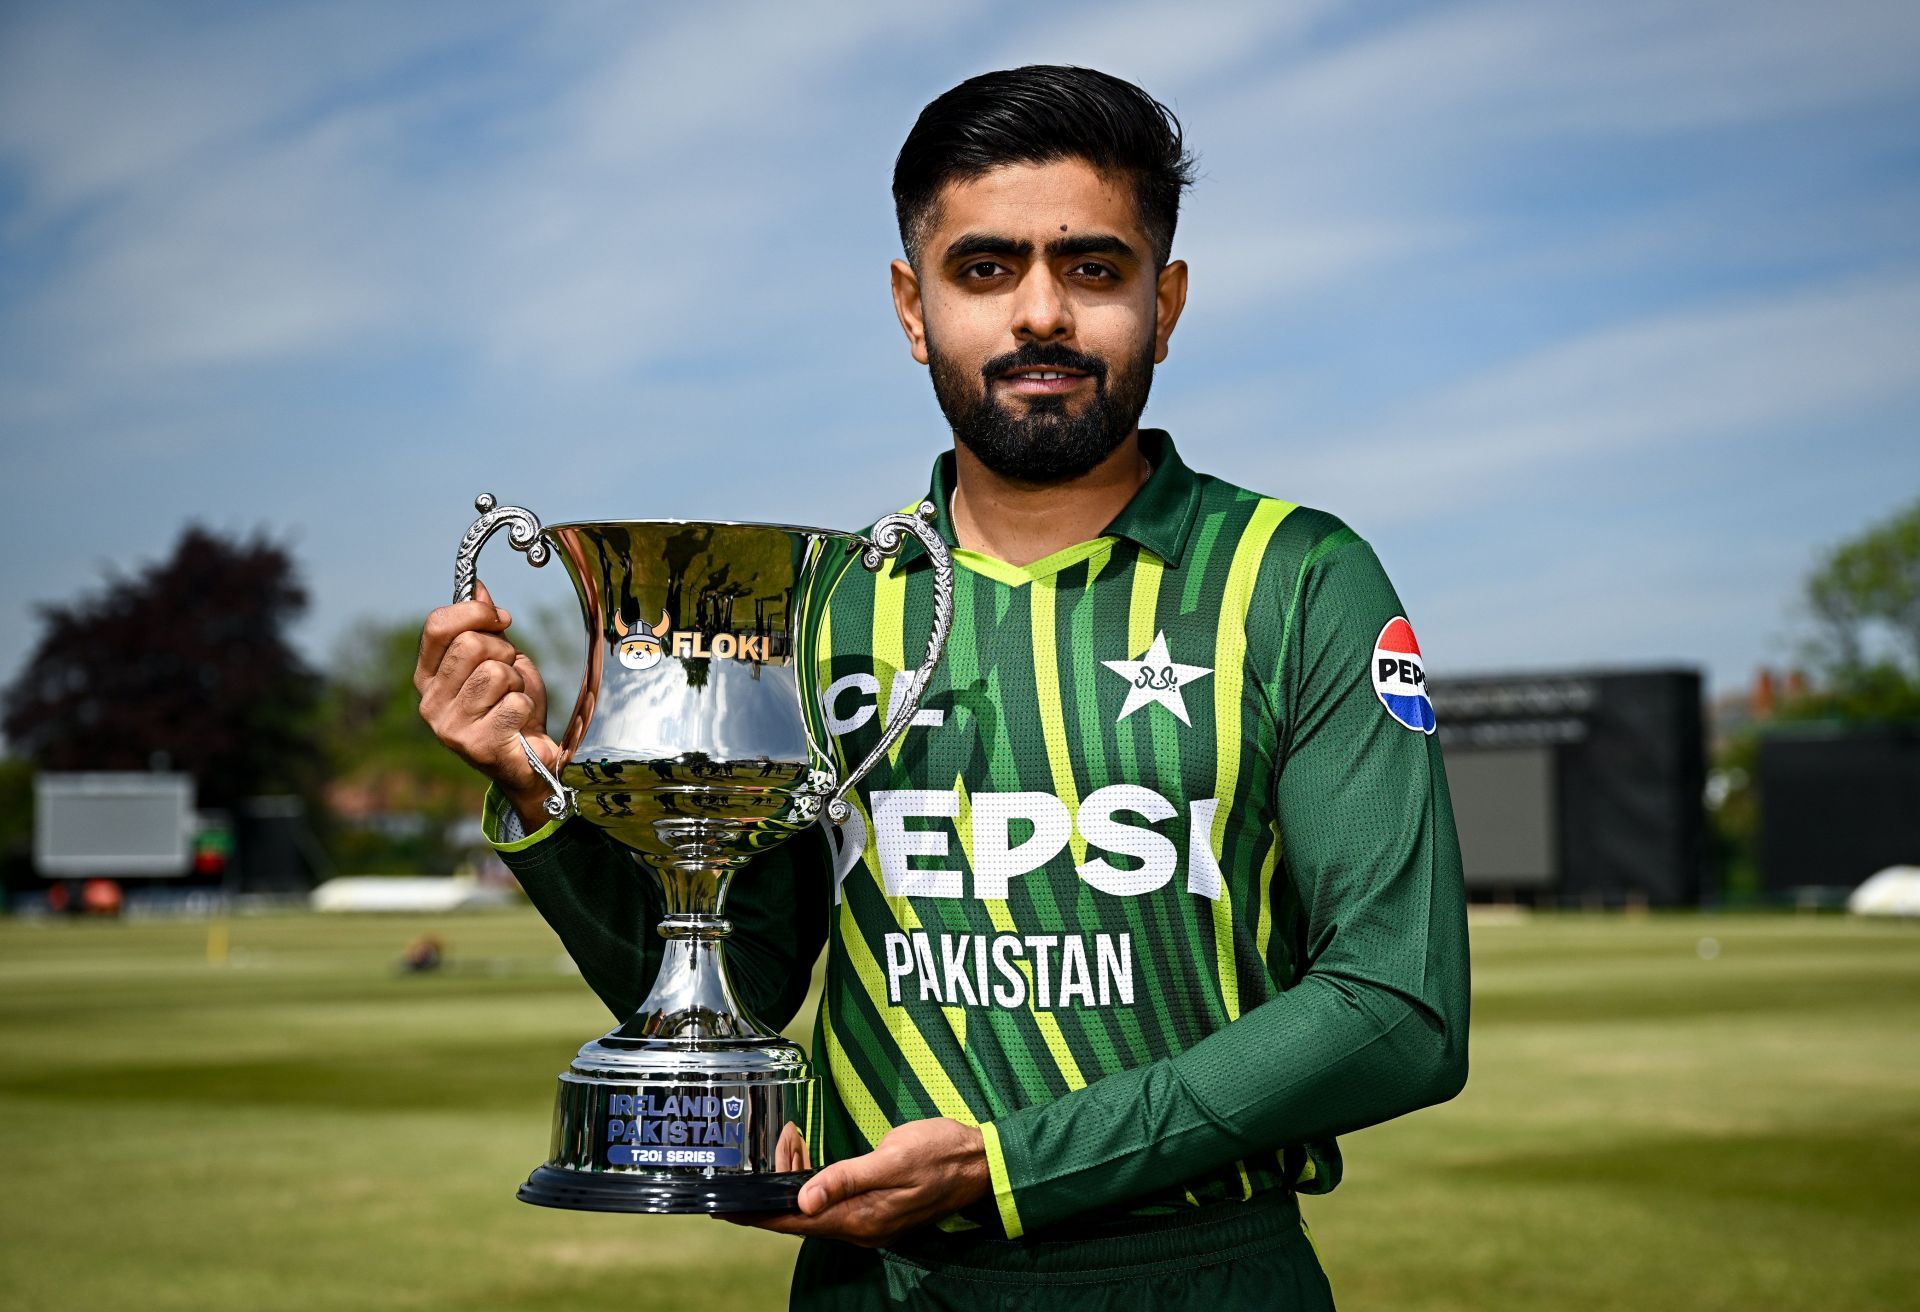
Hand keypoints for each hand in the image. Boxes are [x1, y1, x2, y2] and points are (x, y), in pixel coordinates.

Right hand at [415, 579, 560, 828]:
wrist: (529, 762)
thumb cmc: (511, 708)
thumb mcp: (499, 660)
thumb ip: (483, 627)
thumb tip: (476, 587)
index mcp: (427, 677)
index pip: (437, 626)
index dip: (474, 612)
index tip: (501, 618)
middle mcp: (429, 702)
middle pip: (471, 644)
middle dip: (504, 651)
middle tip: (511, 675)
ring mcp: (449, 726)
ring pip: (496, 672)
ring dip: (517, 682)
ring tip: (513, 702)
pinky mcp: (475, 745)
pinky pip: (514, 702)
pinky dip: (527, 707)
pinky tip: (520, 725)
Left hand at [721, 1118, 989, 1247]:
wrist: (982, 1162)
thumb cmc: (941, 1153)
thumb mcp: (892, 1158)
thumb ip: (846, 1179)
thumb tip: (802, 1199)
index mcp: (861, 1219)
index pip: (794, 1223)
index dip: (757, 1215)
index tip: (725, 1207)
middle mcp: (861, 1227)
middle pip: (799, 1214)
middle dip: (776, 1182)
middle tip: (775, 1142)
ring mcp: (870, 1220)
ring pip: (815, 1204)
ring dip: (796, 1175)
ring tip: (792, 1138)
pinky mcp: (877, 1208)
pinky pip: (833, 1199)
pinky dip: (816, 1177)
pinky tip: (813, 1155)